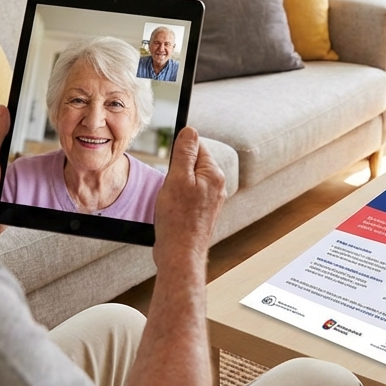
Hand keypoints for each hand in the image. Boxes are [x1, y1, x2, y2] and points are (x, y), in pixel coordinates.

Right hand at [153, 127, 225, 271]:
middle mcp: (216, 186)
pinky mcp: (201, 213)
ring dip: (174, 187)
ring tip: (170, 203)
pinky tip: (171, 212)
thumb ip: (185, 153)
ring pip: (188, 182)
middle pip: (192, 164)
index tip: (170, 165)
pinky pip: (187, 197)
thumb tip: (190, 130)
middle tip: (169, 188)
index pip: (197, 147)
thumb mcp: (177, 179)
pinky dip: (176, 201)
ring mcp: (210, 201)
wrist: (180, 255)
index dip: (179, 153)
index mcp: (214, 174)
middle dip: (176, 171)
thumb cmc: (178, 219)